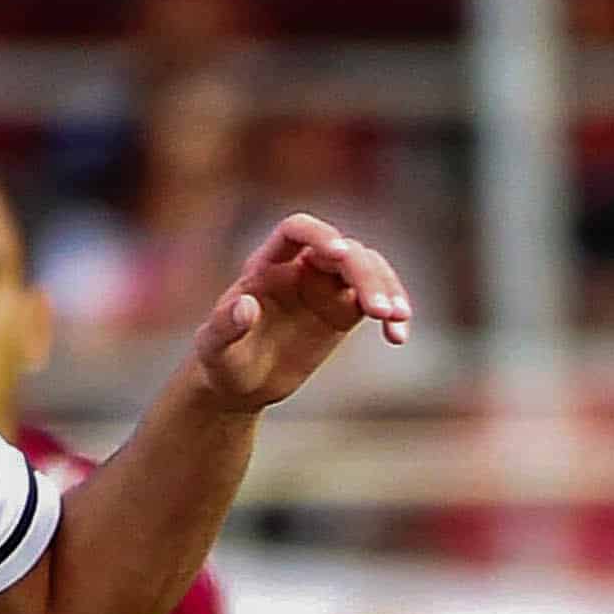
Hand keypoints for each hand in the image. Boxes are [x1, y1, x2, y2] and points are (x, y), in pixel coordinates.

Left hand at [188, 213, 414, 411]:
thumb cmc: (221, 360)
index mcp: (267, 264)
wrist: (240, 384)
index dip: (320, 235)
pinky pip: (375, 301)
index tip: (339, 253)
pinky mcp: (343, 311)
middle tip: (381, 311)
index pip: (297, 230)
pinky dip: (392, 314)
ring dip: (387, 289)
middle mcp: (300, 267)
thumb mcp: (215, 347)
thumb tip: (246, 305)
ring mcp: (325, 287)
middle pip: (343, 251)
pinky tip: (398, 337)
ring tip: (397, 321)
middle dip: (365, 275)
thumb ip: (225, 325)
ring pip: (367, 269)